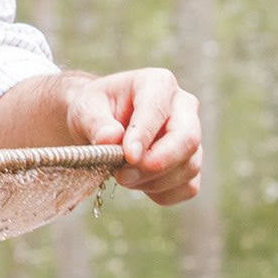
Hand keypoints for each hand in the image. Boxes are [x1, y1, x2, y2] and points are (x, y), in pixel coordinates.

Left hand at [63, 68, 202, 204]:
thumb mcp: (86, 109)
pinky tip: (139, 184)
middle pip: (188, 139)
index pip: (158, 110)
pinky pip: (188, 187)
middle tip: (123, 176)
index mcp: (158, 83)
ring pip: (189, 167)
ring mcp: (192, 135)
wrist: (102, 124)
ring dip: (153, 181)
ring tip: (122, 175)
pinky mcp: (191, 163)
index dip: (144, 136)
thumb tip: (112, 138)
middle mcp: (183, 106)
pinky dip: (162, 194)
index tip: (128, 156)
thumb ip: (96, 122)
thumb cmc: (96, 110)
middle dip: (156, 164)